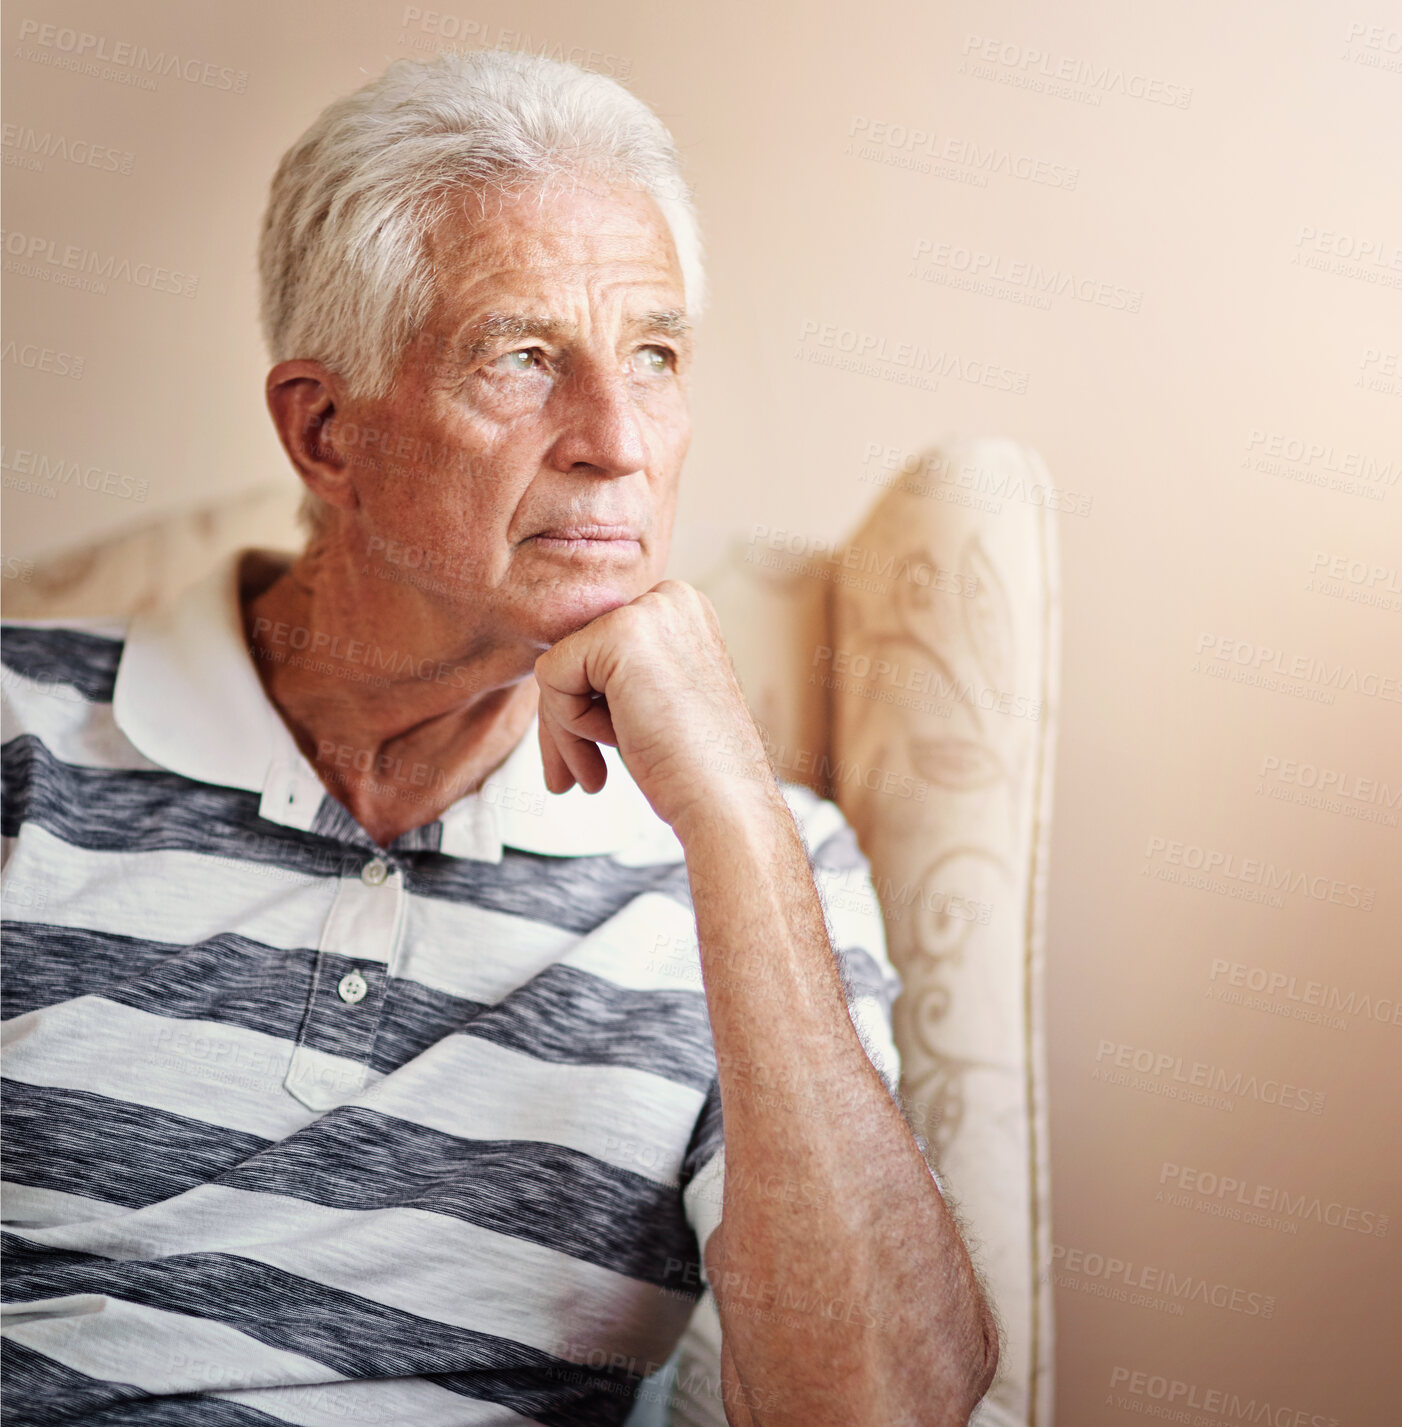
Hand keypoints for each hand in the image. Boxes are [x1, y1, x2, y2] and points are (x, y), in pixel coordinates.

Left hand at [533, 579, 778, 836]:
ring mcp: (649, 611)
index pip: (599, 650)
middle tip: (576, 779)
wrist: (725, 802)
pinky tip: (615, 744)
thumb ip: (616, 675)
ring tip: (597, 771)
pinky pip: (550, 675)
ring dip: (567, 729)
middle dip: (567, 722)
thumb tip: (550, 670)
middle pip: (575, 654)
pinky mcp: (621, 633)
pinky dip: (567, 723)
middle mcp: (670, 598)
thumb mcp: (655, 702)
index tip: (600, 755)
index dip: (587, 708)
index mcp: (682, 612)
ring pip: (558, 666)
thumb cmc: (692, 770)